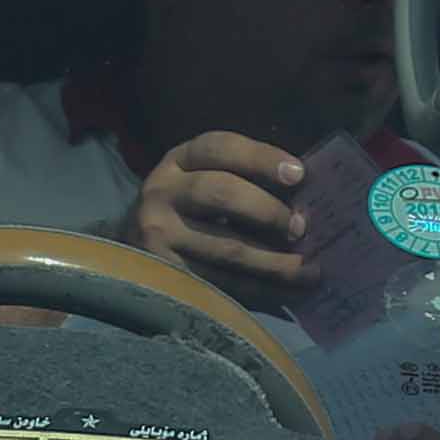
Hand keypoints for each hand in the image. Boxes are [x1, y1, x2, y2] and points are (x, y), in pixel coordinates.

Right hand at [127, 132, 310, 297]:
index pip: (219, 147)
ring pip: (226, 247)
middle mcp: (161, 193)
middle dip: (268, 211)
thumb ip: (243, 181)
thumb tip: (305, 202)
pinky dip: (260, 288)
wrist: (132, 259)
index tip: (299, 174)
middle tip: (301, 228)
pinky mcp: (166, 275)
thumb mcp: (202, 183)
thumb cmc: (188, 215)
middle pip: (220, 193)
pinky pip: (222, 282)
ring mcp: (158, 236)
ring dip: (274, 261)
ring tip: (308, 270)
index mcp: (178, 162)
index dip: (260, 158)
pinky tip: (286, 292)